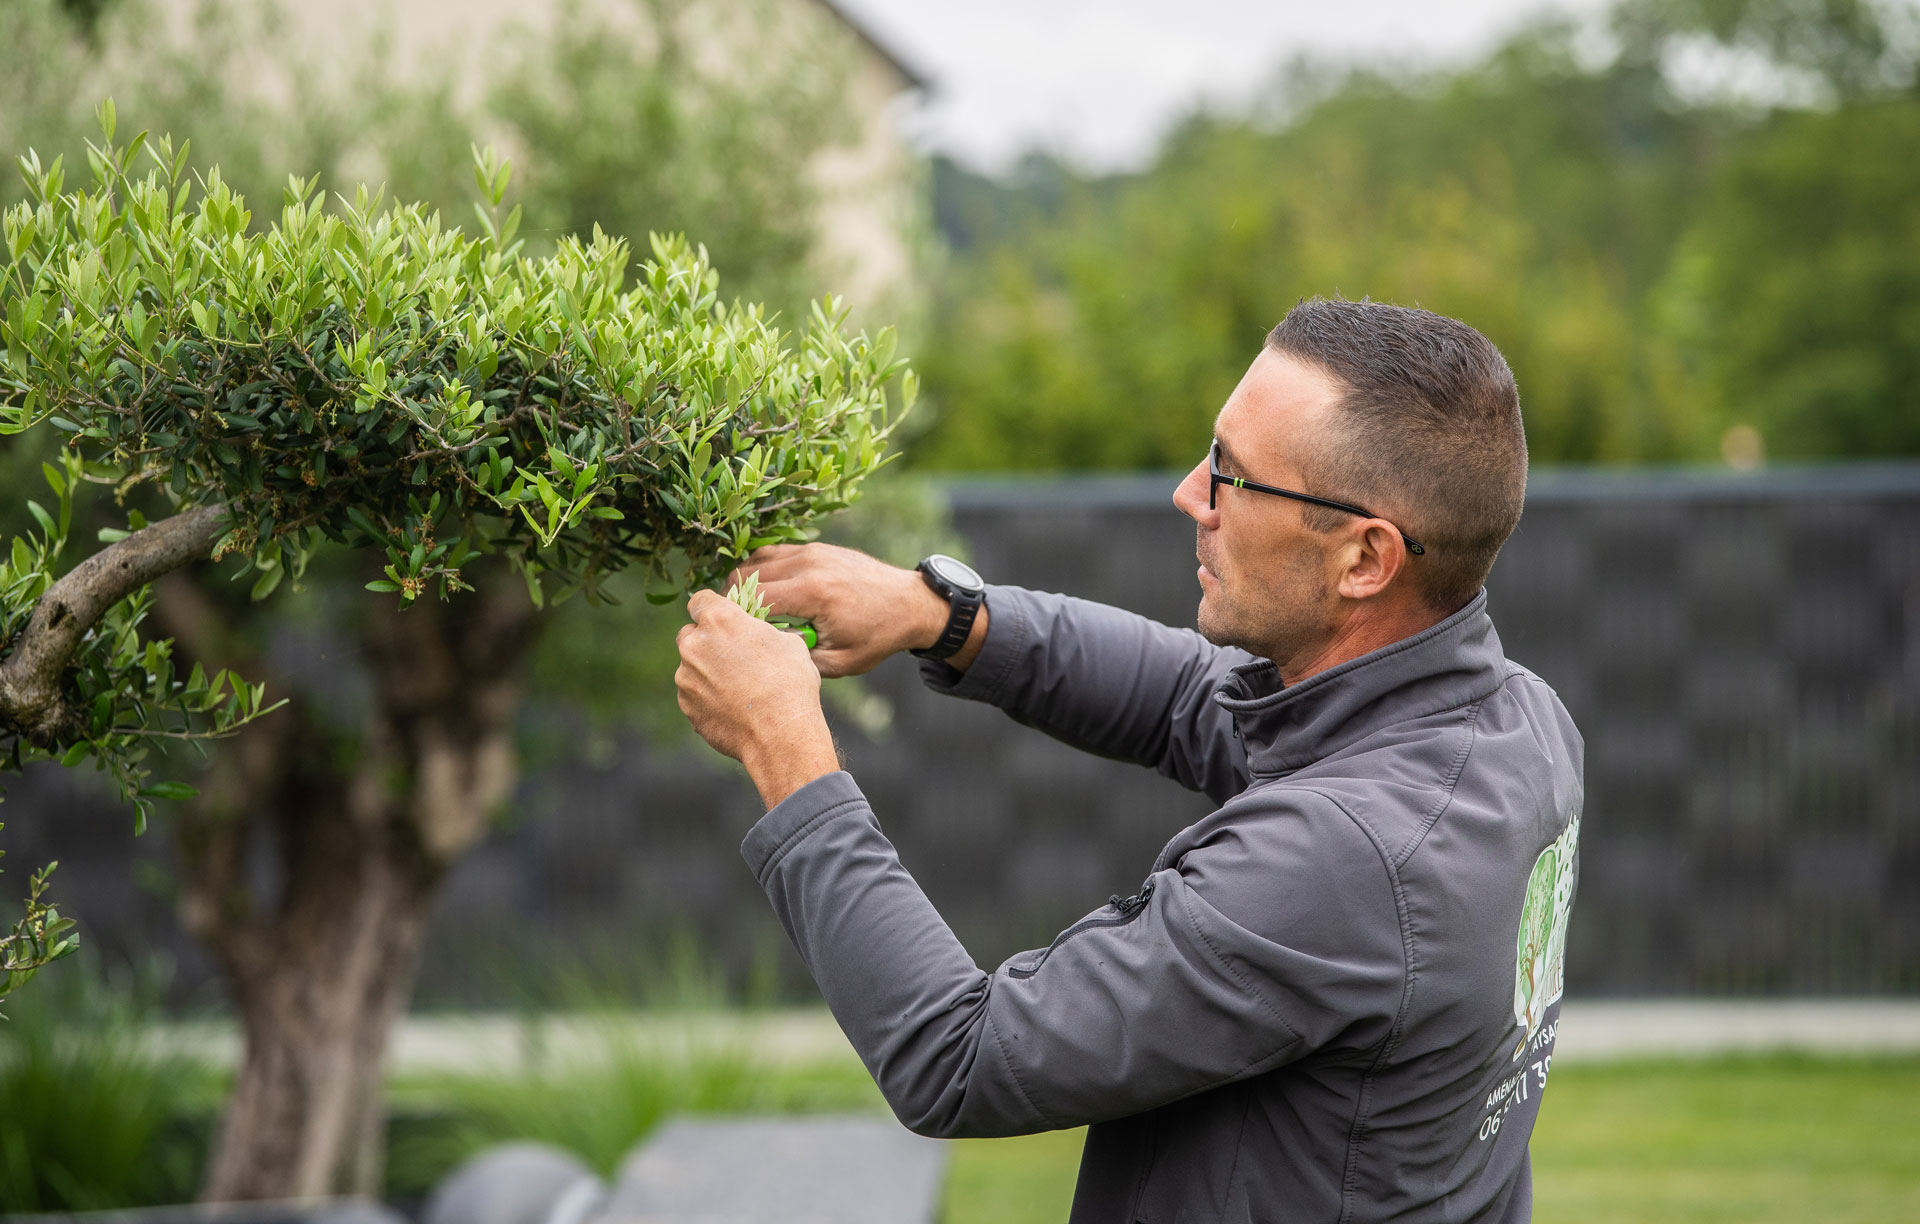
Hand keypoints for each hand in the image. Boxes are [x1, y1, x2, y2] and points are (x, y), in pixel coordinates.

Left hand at [675, 590, 840, 807]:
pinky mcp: (686, 705)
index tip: (722, 620)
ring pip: (691, 667)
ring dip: (707, 673)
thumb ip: (764, 633)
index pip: (700, 600)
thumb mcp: (790, 645)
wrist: (779, 732)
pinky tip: (732, 708)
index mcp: (720, 619)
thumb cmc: (790, 684)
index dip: (711, 609)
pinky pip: (693, 695)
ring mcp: (686, 676)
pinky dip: (707, 699)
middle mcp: (695, 644)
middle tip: (733, 658)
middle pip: (690, 634)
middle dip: (706, 642)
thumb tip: (765, 637)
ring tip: (738, 690)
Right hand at [730, 543, 981, 676]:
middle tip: (733, 622)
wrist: (910, 604)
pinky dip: (761, 569)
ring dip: (744, 581)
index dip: (735, 616)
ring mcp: (812, 551)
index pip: (752, 598)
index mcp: (813, 594)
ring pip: (757, 560)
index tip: (730, 634)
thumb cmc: (878, 636)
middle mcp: (809, 565)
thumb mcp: (839, 661)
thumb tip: (763, 651)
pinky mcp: (816, 547)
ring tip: (744, 607)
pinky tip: (763, 591)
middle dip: (733, 599)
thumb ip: (798, 659)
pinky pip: (774, 553)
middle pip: (746, 575)